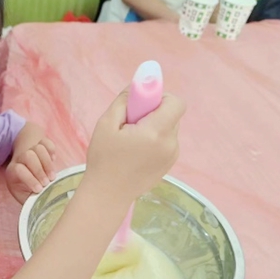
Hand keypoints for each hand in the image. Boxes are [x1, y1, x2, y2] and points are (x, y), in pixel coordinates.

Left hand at [6, 137, 55, 203]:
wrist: (29, 177)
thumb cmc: (28, 192)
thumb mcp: (25, 198)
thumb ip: (30, 201)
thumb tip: (39, 205)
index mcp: (12, 172)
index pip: (19, 170)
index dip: (30, 180)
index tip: (40, 190)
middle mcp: (20, 159)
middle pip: (29, 156)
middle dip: (39, 170)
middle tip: (47, 183)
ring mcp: (30, 151)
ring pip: (38, 148)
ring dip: (47, 163)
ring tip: (52, 176)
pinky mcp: (40, 146)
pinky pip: (46, 142)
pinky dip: (52, 151)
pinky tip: (53, 161)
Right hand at [83, 89, 185, 205]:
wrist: (107, 195)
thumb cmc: (103, 159)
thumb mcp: (106, 124)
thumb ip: (125, 100)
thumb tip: (139, 83)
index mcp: (156, 132)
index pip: (176, 102)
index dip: (161, 97)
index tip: (142, 105)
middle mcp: (170, 144)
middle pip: (172, 114)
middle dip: (154, 112)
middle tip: (130, 124)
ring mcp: (172, 156)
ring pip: (169, 128)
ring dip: (154, 127)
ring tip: (131, 141)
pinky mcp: (169, 165)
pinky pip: (167, 142)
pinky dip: (155, 140)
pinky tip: (136, 153)